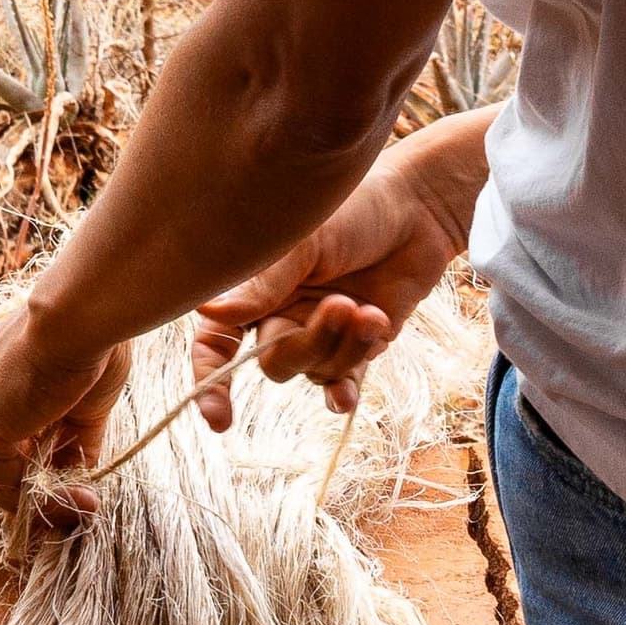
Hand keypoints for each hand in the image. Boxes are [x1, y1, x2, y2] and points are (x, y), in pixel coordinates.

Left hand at [0, 297, 129, 505]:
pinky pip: (5, 481)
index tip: (63, 481)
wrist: (80, 320)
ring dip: (31, 499)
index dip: (26, 464)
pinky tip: (70, 499)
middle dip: (23, 488)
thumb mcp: (83, 403)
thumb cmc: (90, 344)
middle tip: (63, 504)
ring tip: (72, 507)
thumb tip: (79, 478)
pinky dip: (36, 498)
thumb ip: (74, 442)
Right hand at [188, 130, 473, 429]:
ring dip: (344, 348)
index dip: (210, 378)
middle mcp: (282, 312)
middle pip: (275, 361)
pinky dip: (344, 392)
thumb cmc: (355, 209)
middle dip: (308, 344)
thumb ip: (261, 285)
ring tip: (368, 310)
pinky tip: (348, 396)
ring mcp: (321, 331)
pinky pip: (344, 382)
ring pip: (315, 371)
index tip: (218, 415)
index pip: (218, 340)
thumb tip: (206, 312)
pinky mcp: (360, 343)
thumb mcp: (303, 242)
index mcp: (255, 286)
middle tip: (342, 305)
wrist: (418, 210)